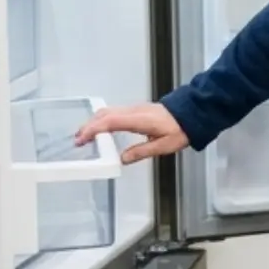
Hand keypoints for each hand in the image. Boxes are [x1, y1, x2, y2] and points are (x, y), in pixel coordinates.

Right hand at [75, 102, 190, 164]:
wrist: (191, 113)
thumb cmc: (180, 129)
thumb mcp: (164, 146)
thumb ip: (142, 152)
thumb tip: (122, 159)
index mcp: (140, 119)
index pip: (110, 121)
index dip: (93, 129)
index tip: (82, 139)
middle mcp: (134, 111)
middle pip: (105, 114)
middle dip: (88, 126)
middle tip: (77, 140)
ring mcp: (135, 108)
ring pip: (108, 111)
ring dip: (94, 122)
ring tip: (84, 135)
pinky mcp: (136, 110)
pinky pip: (114, 112)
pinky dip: (102, 119)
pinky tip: (100, 128)